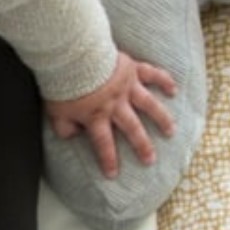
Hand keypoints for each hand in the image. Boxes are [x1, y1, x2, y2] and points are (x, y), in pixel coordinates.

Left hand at [46, 52, 176, 177]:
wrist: (73, 54)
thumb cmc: (63, 83)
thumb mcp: (56, 111)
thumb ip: (65, 128)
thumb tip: (74, 136)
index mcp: (96, 117)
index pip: (103, 144)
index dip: (108, 160)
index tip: (113, 175)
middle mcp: (115, 105)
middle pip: (132, 129)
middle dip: (142, 146)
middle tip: (151, 160)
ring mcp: (126, 87)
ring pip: (148, 105)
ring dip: (161, 119)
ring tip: (171, 131)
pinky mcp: (132, 69)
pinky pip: (152, 75)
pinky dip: (164, 81)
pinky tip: (173, 90)